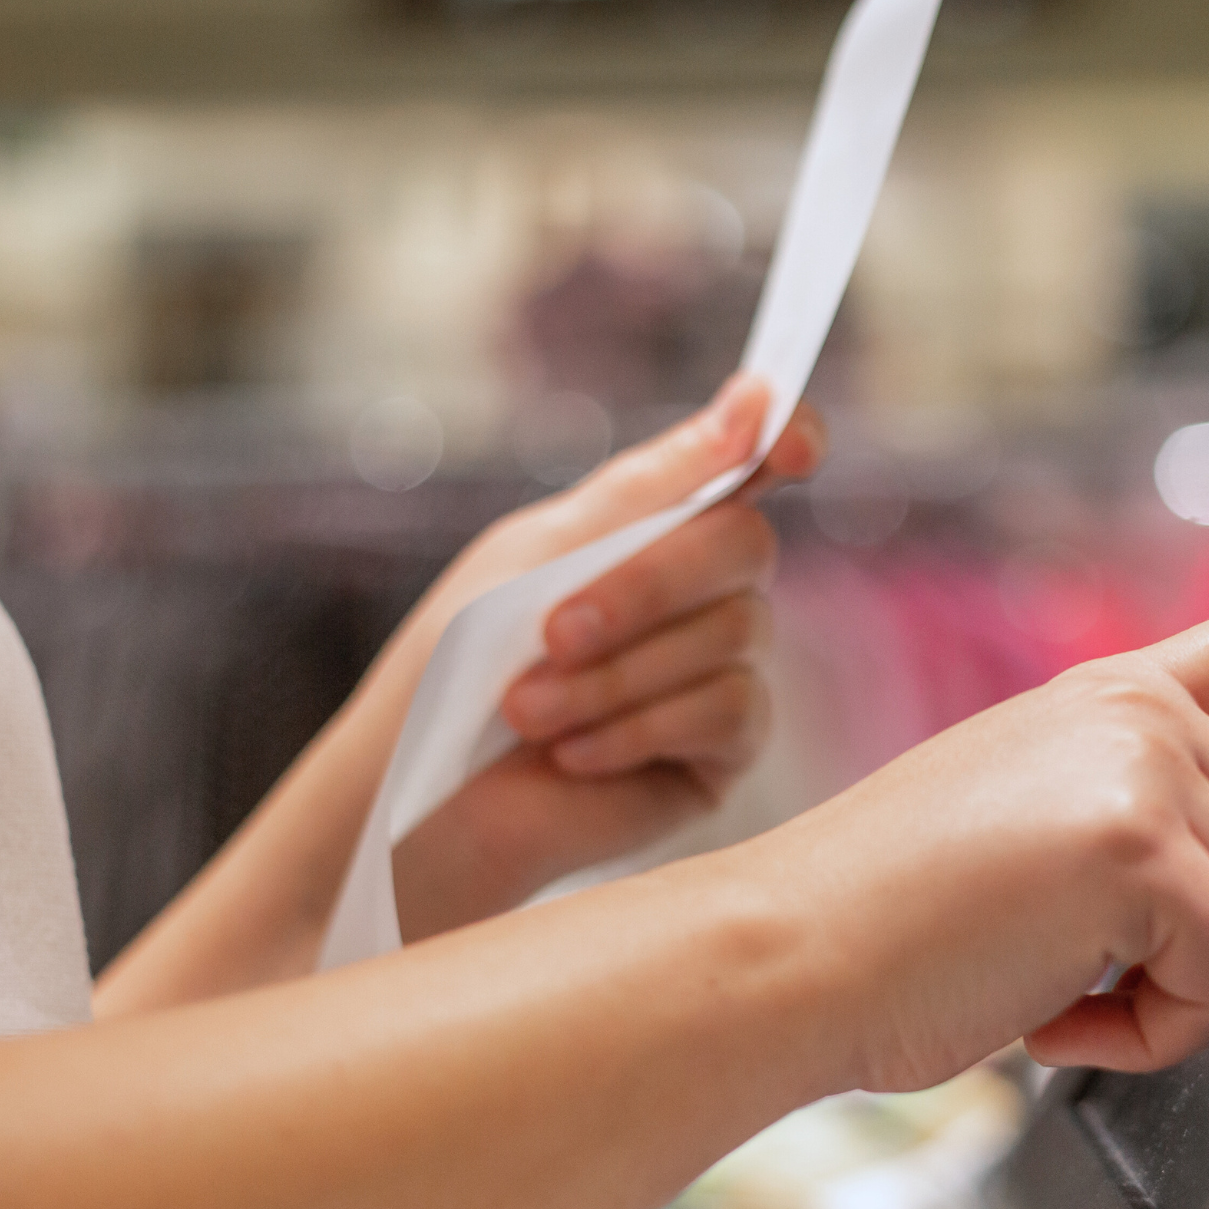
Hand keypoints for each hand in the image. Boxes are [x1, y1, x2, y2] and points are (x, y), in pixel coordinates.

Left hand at [386, 377, 824, 938]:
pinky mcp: (726, 749)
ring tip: (525, 712)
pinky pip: (729, 709)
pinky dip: (639, 725)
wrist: (424, 807)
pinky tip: (571, 755)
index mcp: (654, 526)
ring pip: (731, 633)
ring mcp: (724, 668)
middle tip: (551, 632)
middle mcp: (705, 590)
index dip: (784, 435)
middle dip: (645, 586)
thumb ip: (646, 489)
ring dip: (615, 674)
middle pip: (744, 543)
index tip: (784, 437)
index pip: (750, 461)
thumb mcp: (536, 556)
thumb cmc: (458, 672)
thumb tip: (754, 401)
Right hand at [753, 493, 1208, 1090]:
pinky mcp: (1140, 842)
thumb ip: (1172, 832)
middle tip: (1093, 963)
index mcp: (1124, 700)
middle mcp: (1147, 714)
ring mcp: (1147, 765)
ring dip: (1178, 996)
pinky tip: (1046, 1002)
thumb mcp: (1043, 838)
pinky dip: (1147, 1031)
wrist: (783, 954)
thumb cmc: (896, 918)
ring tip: (1052, 975)